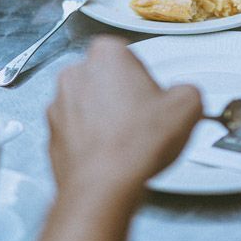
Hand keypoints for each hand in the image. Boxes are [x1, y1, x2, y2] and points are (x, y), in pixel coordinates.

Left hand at [46, 37, 201, 196]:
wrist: (103, 185)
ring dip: (104, 117)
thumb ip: (188, 91)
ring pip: (88, 104)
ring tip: (128, 140)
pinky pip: (76, 131)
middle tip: (143, 117)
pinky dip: (91, 140)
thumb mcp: (187, 107)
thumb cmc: (135, 144)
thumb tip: (186, 96)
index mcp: (106, 55)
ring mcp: (59, 105)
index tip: (153, 94)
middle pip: (105, 78)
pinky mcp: (52, 134)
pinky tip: (112, 155)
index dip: (144, 76)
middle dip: (122, 94)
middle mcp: (75, 74)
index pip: (128, 54)